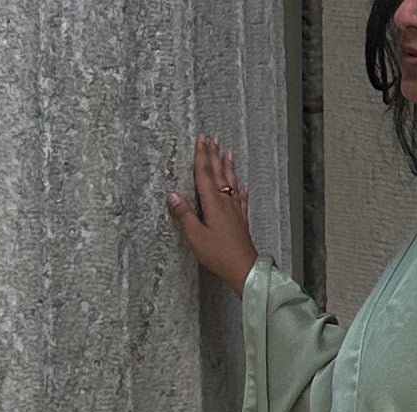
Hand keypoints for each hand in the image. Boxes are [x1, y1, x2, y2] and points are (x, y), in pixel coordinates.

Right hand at [166, 132, 259, 294]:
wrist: (244, 268)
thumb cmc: (219, 254)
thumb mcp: (196, 236)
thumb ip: (184, 215)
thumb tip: (172, 196)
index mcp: (213, 203)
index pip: (204, 174)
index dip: (201, 156)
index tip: (200, 139)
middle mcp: (225, 202)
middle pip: (218, 174)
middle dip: (214, 155)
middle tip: (212, 138)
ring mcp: (235, 210)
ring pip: (231, 183)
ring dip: (228, 167)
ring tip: (228, 152)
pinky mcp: (241, 220)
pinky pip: (241, 199)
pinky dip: (240, 188)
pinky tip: (242, 184)